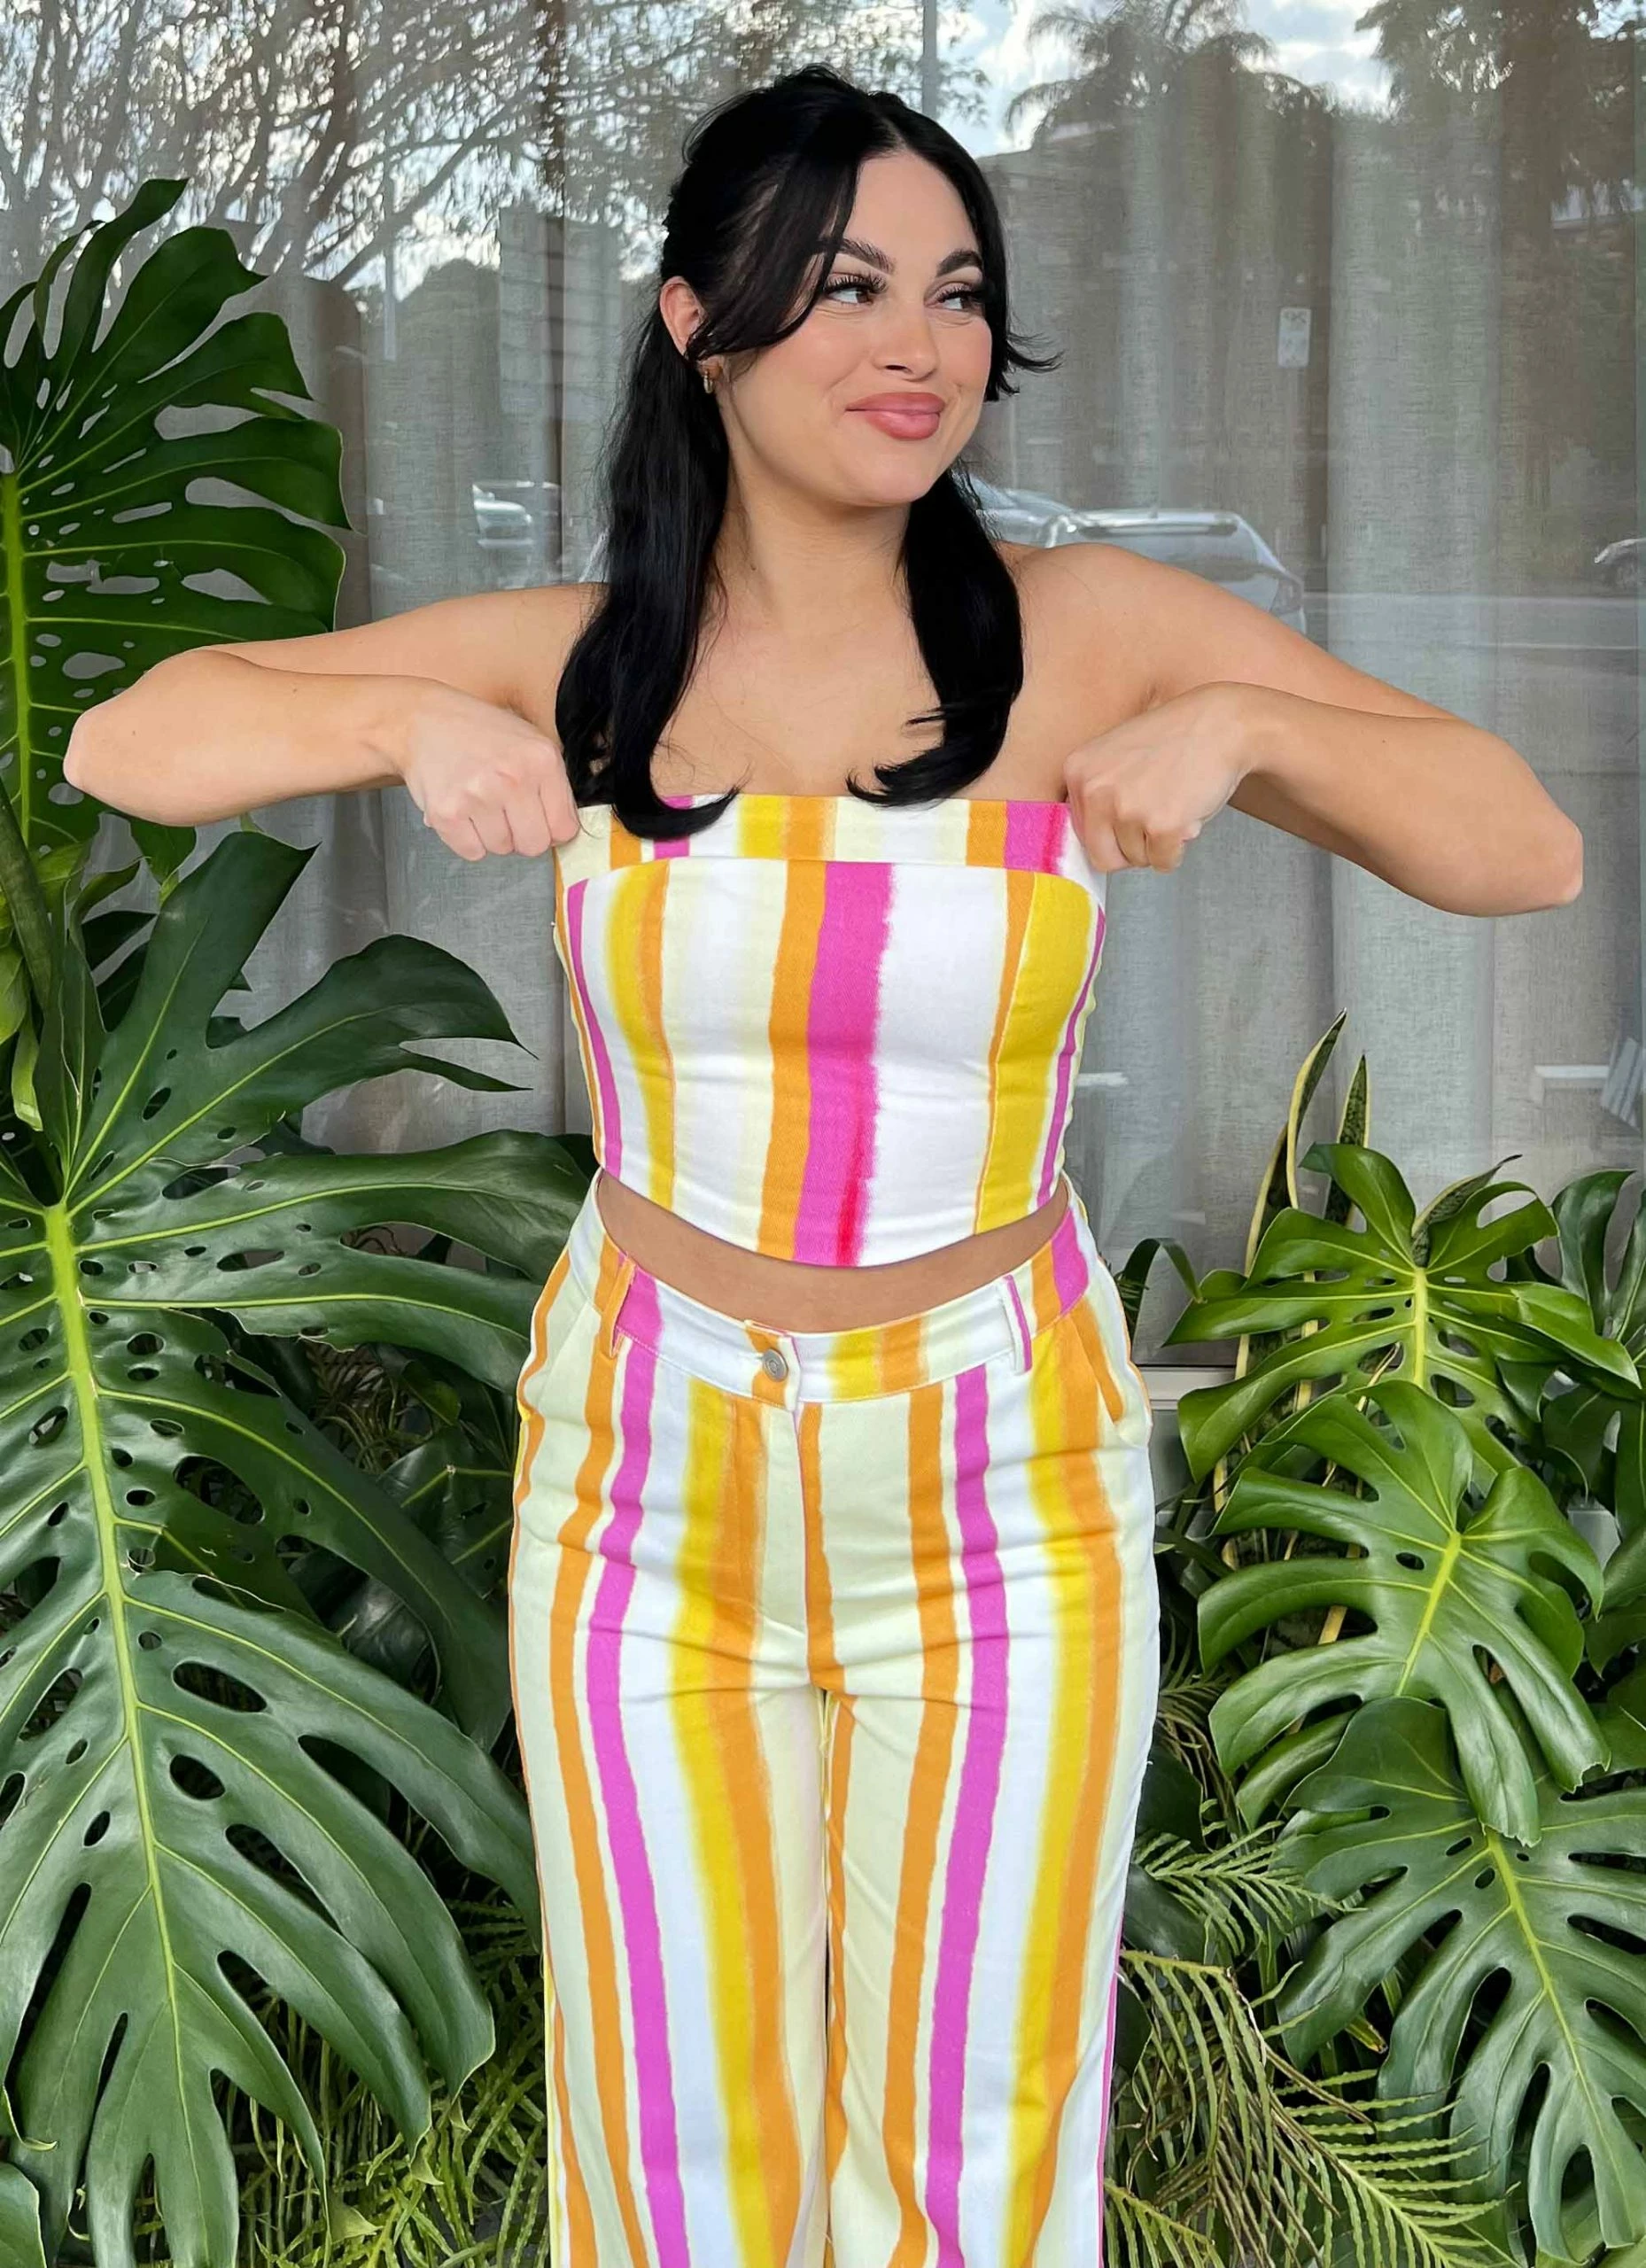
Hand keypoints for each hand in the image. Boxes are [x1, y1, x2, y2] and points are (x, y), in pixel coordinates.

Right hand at [395, 682, 578, 861]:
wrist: (425, 720)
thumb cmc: (481, 734)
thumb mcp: (531, 743)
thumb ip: (553, 786)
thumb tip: (563, 833)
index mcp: (541, 760)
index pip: (564, 828)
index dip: (551, 828)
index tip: (537, 818)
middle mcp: (512, 778)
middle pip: (534, 845)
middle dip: (522, 835)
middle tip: (506, 812)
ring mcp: (478, 796)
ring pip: (502, 849)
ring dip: (493, 835)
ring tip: (480, 803)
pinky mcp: (446, 813)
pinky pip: (472, 852)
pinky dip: (467, 839)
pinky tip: (463, 811)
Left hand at [1064, 683, 1251, 873]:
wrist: (1221, 724)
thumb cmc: (1175, 740)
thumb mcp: (1116, 755)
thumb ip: (1098, 792)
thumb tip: (1093, 842)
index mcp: (1078, 771)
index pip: (1079, 833)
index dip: (1108, 835)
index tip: (1127, 825)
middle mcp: (1095, 790)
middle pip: (1102, 856)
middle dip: (1129, 850)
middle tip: (1151, 825)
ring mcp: (1127, 808)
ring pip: (1136, 860)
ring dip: (1157, 844)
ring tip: (1173, 807)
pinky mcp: (1161, 825)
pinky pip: (1163, 862)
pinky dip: (1177, 850)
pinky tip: (1186, 819)